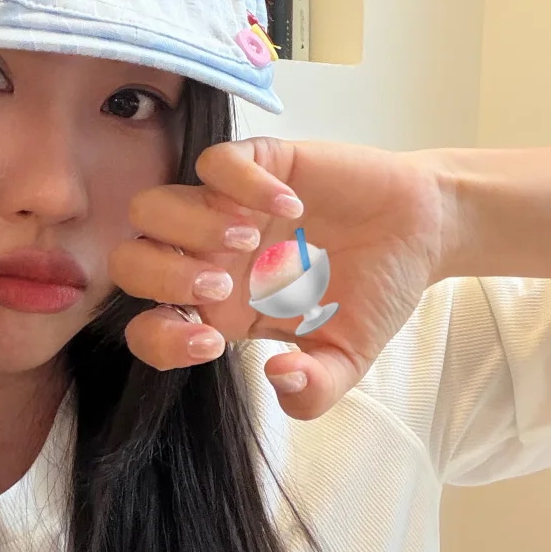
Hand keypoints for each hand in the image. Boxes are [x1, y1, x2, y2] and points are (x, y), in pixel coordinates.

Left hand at [109, 137, 448, 418]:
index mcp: (218, 310)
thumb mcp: (348, 359)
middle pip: (130, 261)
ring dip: (189, 227)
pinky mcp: (257, 165)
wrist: (420, 234)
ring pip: (152, 206)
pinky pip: (215, 162)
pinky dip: (241, 182)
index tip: (213, 345)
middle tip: (224, 284)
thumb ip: (315, 389)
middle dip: (163, 278)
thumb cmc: (374, 292)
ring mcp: (226, 207)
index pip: (148, 328)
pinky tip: (291, 205)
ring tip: (251, 240)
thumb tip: (280, 378)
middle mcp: (208, 258)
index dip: (161, 341)